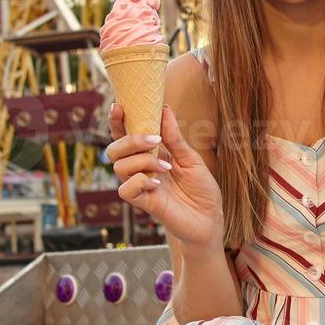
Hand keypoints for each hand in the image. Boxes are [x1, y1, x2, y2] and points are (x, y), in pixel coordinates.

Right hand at [108, 102, 223, 250]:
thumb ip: (174, 138)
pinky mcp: (144, 204)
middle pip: (114, 150)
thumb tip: (164, 109)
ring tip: (165, 168)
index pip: (125, 136)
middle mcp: (141, 169)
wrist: (211, 219)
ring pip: (119, 167)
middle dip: (130, 140)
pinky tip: (157, 183)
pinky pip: (125, 190)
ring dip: (142, 161)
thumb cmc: (201, 189)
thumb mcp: (191, 159)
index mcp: (150, 155)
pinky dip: (139, 181)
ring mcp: (140, 186)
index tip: (119, 106)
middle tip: (154, 140)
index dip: (118, 121)